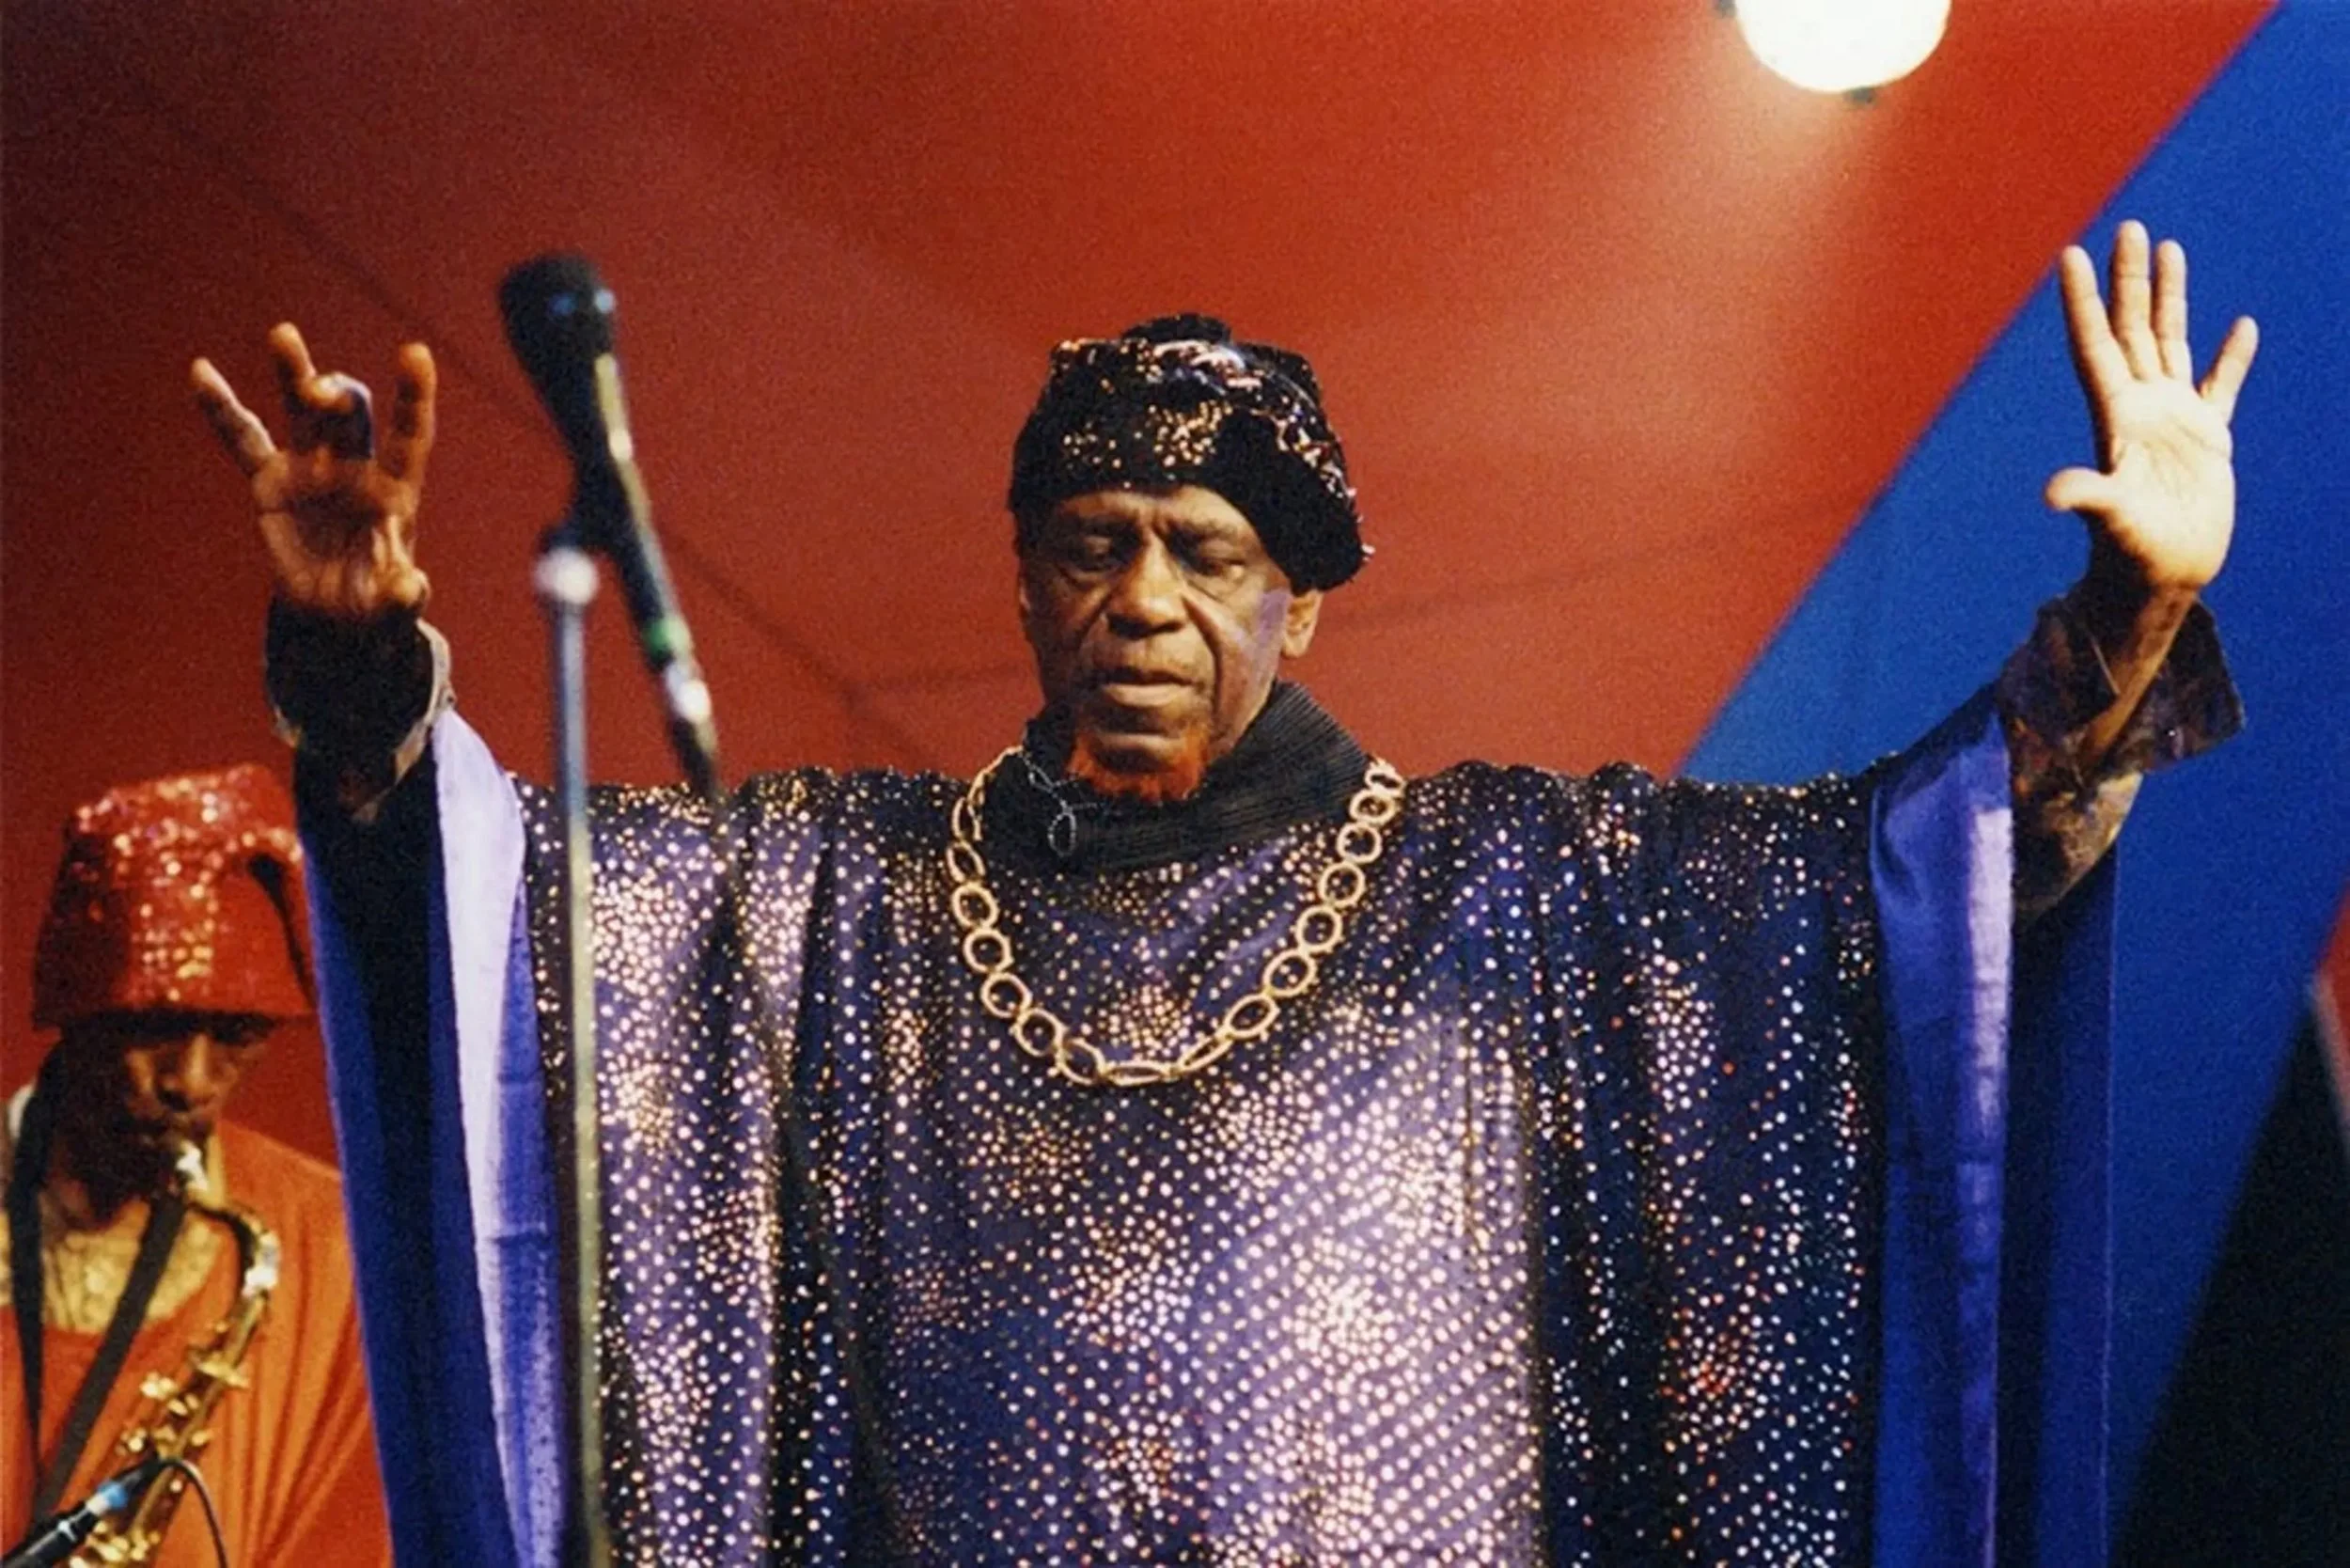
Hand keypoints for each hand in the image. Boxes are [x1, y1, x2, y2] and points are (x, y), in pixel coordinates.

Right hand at [193, 323, 436, 619]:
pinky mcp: (271, 481)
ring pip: (303, 412)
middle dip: (339, 398)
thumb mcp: (391, 609)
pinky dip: (222, 409)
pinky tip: (200, 372)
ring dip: (295, 373)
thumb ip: (402, 596)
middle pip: (351, 416)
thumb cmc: (374, 605)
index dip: (413, 396)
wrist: (332, 615)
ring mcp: (311, 469)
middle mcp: (355, 468)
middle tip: (322, 396)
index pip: (410, 435)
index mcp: (395, 492)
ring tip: (284, 336)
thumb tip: (412, 590)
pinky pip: (244, 440)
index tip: (415, 352)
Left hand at [2046, 220, 2257, 602]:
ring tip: (2169, 248)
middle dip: (2129, 278)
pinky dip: (2230, 357)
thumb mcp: (2112, 520)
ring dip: (2169, 297)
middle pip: (2131, 328)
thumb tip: (2054, 494)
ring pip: (2169, 341)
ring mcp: (2173, 419)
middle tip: (2129, 227)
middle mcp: (2140, 408)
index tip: (2073, 254)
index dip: (2083, 300)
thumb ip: (2088, 498)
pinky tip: (2241, 325)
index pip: (2094, 344)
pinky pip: (2220, 386)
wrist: (2165, 577)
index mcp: (2115, 416)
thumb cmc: (2133, 553)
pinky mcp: (2207, 440)